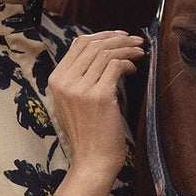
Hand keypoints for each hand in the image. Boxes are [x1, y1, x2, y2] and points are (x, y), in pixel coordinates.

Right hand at [49, 30, 143, 195]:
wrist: (93, 160)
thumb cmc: (88, 133)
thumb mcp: (71, 102)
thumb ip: (77, 78)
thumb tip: (99, 54)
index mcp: (56, 80)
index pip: (78, 44)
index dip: (102, 35)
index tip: (119, 36)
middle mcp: (65, 81)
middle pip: (93, 44)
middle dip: (119, 39)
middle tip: (136, 41)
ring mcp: (81, 88)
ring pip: (106, 53)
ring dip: (127, 49)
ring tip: (139, 53)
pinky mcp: (100, 95)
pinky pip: (116, 66)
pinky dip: (128, 64)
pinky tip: (134, 70)